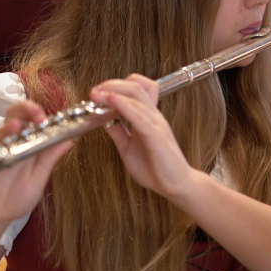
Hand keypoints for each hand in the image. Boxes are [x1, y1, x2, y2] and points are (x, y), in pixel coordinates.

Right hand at [0, 101, 72, 230]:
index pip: (35, 121)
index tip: (55, 118)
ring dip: (12, 122)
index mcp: (29, 145)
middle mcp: (12, 142)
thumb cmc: (17, 198)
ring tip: (19, 124)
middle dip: (27, 109)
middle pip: (18, 115)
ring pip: (3, 126)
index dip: (44, 116)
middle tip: (38, 114)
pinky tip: (4, 138)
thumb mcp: (39, 178)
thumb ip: (50, 158)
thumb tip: (70, 139)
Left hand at [90, 74, 195, 198]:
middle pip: (135, 86)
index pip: (136, 89)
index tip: (97, 94)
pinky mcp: (156, 137)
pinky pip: (139, 117)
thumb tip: (103, 120)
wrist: (176, 185)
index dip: (115, 86)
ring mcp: (156, 125)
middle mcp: (153, 117)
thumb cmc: (156, 168)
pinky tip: (111, 101)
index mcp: (147, 118)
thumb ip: (118, 132)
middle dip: (111, 84)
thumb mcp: (128, 148)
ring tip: (96, 94)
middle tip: (94, 91)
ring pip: (136, 96)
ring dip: (113, 92)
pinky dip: (124, 106)